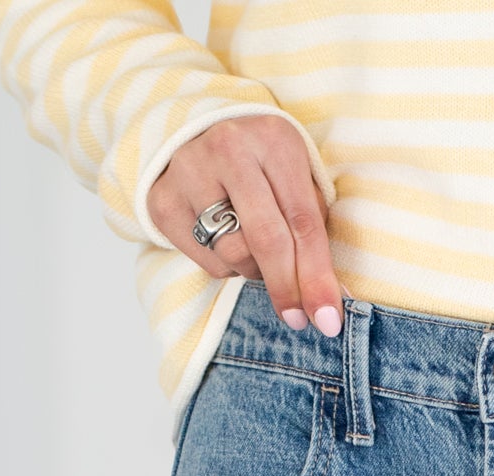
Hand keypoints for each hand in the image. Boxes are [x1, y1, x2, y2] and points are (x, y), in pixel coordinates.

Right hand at [148, 118, 341, 334]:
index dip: (318, 275)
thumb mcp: (294, 179)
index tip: (328, 319)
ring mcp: (190, 172)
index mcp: (274, 138)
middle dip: (287, 288)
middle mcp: (229, 148)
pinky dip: (227, 266)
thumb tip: (328, 303)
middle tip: (298, 319)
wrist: (196, 138)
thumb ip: (313, 228)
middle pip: (266, 239)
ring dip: (254, 270)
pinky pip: (207, 261)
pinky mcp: (164, 202)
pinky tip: (225, 240)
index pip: (302, 220)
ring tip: (254, 250)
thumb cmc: (262, 167)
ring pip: (234, 254)